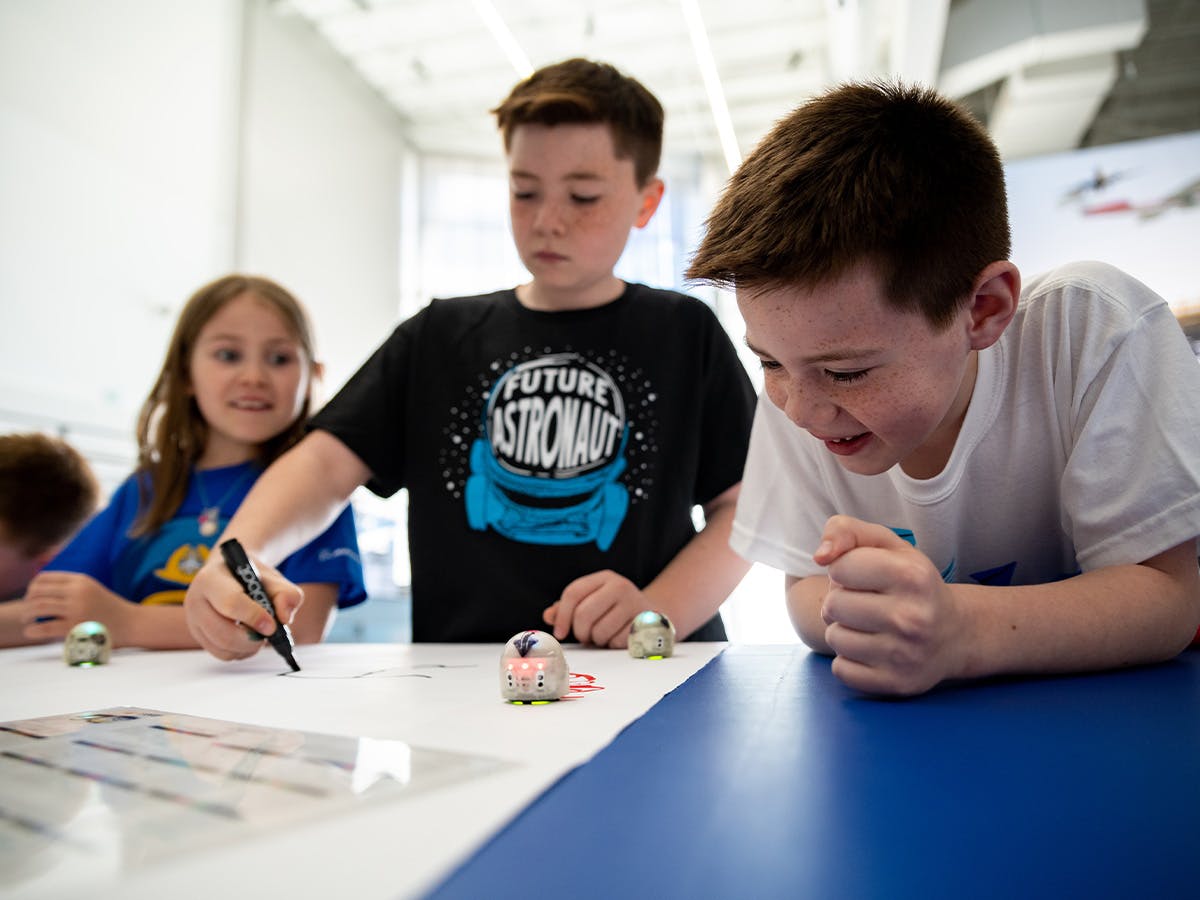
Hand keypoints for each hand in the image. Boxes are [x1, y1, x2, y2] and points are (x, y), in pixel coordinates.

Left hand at [21, 572, 132, 643]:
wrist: (132, 623)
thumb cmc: (110, 609)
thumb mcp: (92, 589)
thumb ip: (71, 586)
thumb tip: (40, 588)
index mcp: (80, 580)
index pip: (44, 578)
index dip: (32, 587)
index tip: (31, 597)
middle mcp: (77, 591)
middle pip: (38, 592)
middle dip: (27, 602)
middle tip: (27, 611)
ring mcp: (76, 608)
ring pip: (38, 607)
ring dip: (27, 614)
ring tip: (27, 620)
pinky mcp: (76, 627)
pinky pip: (45, 627)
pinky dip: (32, 630)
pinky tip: (30, 631)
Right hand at [183, 551, 302, 660]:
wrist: (230, 573)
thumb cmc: (250, 576)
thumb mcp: (272, 577)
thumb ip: (286, 594)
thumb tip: (284, 618)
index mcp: (211, 579)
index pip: (231, 603)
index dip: (254, 617)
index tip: (272, 625)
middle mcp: (196, 601)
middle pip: (223, 633)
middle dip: (252, 639)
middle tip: (269, 633)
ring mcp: (194, 621)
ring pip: (223, 649)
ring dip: (248, 647)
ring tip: (260, 634)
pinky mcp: (199, 636)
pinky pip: (222, 654)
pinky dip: (240, 652)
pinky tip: (250, 638)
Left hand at [544, 569, 645, 647]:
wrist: (652, 615)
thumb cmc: (614, 610)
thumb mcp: (592, 602)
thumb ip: (567, 608)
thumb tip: (549, 616)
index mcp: (604, 577)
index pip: (573, 593)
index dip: (562, 616)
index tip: (559, 632)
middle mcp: (620, 586)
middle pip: (583, 614)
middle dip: (580, 631)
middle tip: (585, 636)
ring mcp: (635, 603)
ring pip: (599, 631)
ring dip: (597, 639)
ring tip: (604, 634)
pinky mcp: (645, 623)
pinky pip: (616, 641)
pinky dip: (612, 644)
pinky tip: (618, 637)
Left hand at [814, 515, 970, 695]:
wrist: (954, 634)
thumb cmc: (911, 584)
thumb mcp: (888, 546)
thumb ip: (848, 531)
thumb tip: (820, 555)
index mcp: (911, 576)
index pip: (839, 567)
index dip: (844, 569)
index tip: (864, 575)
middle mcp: (911, 617)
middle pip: (833, 604)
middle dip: (841, 600)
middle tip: (866, 602)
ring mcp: (904, 655)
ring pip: (834, 638)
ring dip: (843, 630)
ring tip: (868, 625)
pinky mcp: (896, 683)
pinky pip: (841, 670)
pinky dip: (849, 659)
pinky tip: (872, 649)